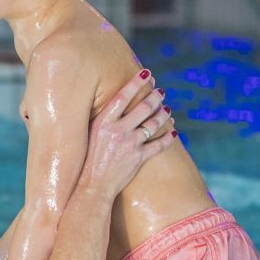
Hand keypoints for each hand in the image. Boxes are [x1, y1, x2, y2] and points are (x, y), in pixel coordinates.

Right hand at [80, 69, 175, 197]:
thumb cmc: (86, 159)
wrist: (91, 185)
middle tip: (161, 92)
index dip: (137, 82)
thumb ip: (102, 120)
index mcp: (103, 122)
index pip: (123, 96)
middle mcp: (118, 130)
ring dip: (163, 114)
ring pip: (154, 123)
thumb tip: (112, 104)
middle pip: (143, 107)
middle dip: (155, 96)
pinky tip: (173, 133)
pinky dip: (168, 138)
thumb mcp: (89, 135)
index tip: (147, 73)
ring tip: (167, 109)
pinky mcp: (139, 158)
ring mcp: (130, 144)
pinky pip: (159, 145)